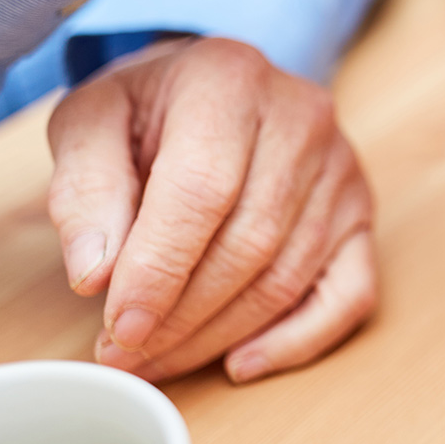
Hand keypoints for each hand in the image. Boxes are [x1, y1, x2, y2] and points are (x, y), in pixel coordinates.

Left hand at [46, 38, 374, 383]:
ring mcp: (341, 168)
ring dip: (218, 334)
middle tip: (124, 355)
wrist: (215, 85)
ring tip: (158, 360)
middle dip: (181, 315)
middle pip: (248, 242)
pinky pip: (349, 292)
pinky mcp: (360, 211)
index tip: (118, 328)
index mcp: (229, 81)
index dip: (159, 270)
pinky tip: (243, 362)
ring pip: (287, 275)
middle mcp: (301, 118)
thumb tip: (97, 277)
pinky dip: (299, 340)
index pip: (201, 191)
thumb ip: (84, 192)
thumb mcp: (90, 123)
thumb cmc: (150, 110)